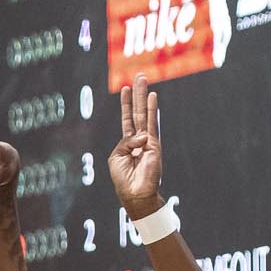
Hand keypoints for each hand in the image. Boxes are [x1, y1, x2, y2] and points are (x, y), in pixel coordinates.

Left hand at [109, 74, 165, 213]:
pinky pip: (152, 123)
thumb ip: (125, 142)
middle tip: (139, 76)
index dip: (126, 105)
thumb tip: (141, 134)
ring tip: (143, 78)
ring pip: (145, 114)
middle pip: (138, 112)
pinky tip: (152, 96)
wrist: (135, 194)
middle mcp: (139, 140)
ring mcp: (147, 141)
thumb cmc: (124, 180)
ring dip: (144, 96)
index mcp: (128, 144)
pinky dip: (152, 109)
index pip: (127, 119)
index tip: (124, 89)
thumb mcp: (116, 157)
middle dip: (137, 94)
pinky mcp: (154, 144)